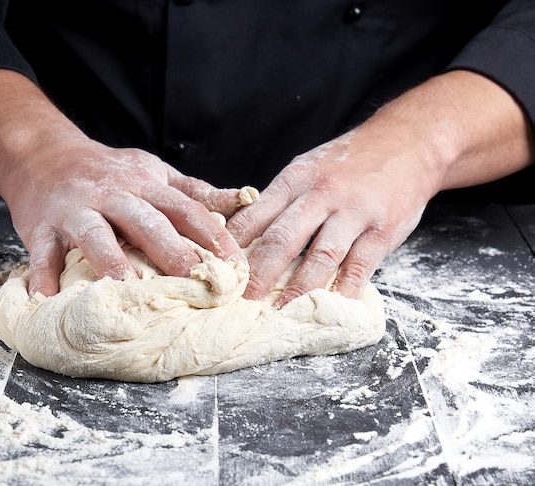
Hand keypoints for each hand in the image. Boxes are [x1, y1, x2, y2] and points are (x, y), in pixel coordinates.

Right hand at [5, 139, 248, 296]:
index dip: (212, 235)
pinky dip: (44, 276)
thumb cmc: (108, 171)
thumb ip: (193, 190)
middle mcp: (113, 196)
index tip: (235, 264)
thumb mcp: (153, 172)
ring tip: (126, 288)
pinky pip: (43, 253)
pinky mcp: (42, 227)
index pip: (185, 209)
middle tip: (193, 280)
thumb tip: (241, 198)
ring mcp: (76, 210)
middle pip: (145, 222)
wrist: (43, 152)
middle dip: (170, 250)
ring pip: (94, 235)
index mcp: (146, 185)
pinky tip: (47, 299)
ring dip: (109, 261)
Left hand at [227, 129, 429, 304]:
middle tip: (242, 299)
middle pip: (283, 238)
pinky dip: (345, 290)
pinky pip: (360, 266)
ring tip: (280, 312)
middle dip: (259, 273)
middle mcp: (322, 195)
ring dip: (298, 288)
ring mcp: (354, 213)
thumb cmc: (348, 162)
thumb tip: (244, 233)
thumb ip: (279, 199)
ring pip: (321, 256)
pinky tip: (331, 309)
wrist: (407, 143)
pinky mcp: (382, 230)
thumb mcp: (307, 168)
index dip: (234, 246)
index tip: (220, 270)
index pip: (255, 216)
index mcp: (296, 180)